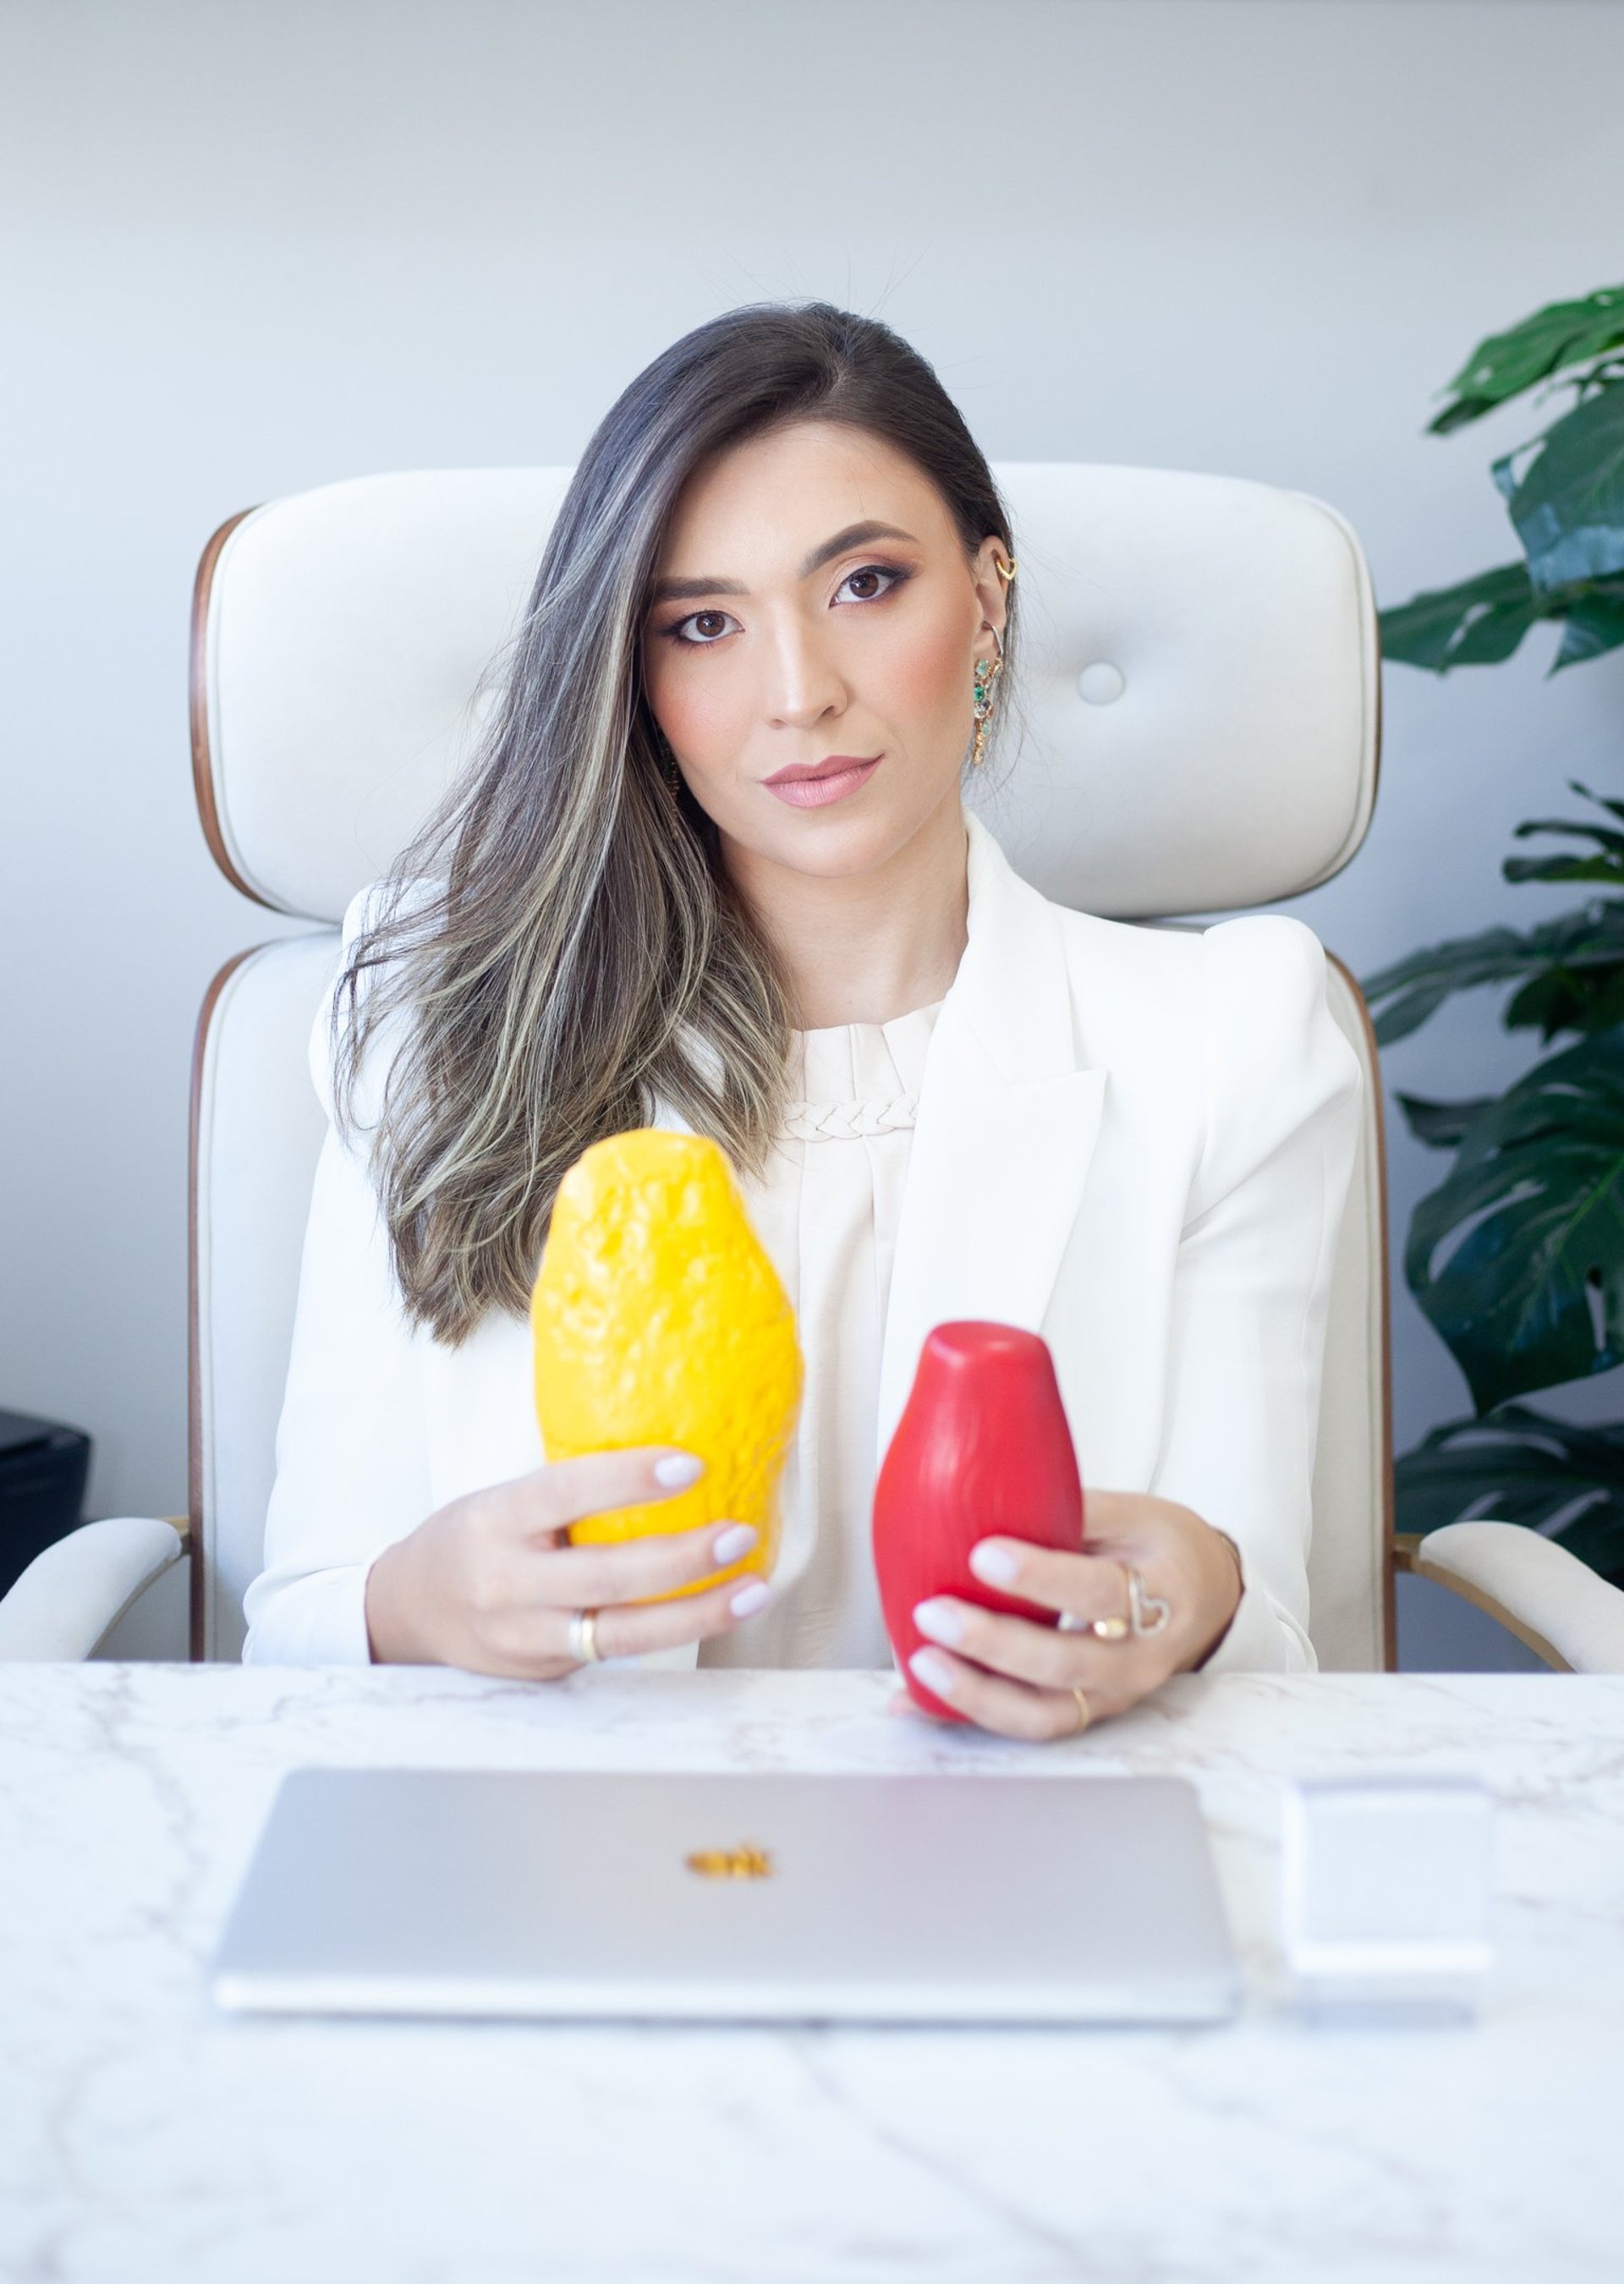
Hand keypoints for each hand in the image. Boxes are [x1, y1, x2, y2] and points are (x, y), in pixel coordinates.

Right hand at [364, 1448, 770, 1675]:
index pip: (565, 1494)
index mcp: (495, 1520)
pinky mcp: (545, 1672)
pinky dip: (671, 1631)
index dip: (628, 1480)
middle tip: (739, 1534)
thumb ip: (570, 1492)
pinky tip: (716, 1610)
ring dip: (697, 1613)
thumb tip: (670, 1452)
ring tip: (753, 1589)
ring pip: (622, 1634)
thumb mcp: (504, 1500)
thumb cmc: (475, 1537)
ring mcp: (525, 1638)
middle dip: (682, 1559)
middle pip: (605, 1577)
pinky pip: (617, 1653)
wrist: (409, 1611)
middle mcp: (507, 1583)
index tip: (691, 1464)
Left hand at [895, 1491, 1242, 1741]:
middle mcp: (1141, 1657)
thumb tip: (988, 1485)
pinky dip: (967, 1714)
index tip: (983, 1554)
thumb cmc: (1157, 1547)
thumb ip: (1069, 1511)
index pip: (1098, 1591)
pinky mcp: (1085, 1712)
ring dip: (976, 1694)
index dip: (1040, 1577)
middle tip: (932, 1612)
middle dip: (994, 1644)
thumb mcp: (1129, 1513)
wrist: (1205, 1595)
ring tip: (921, 1662)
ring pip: (1043, 1713)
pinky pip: (1025, 1722)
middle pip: (1066, 1663)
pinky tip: (914, 1700)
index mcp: (1161, 1593)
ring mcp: (1114, 1695)